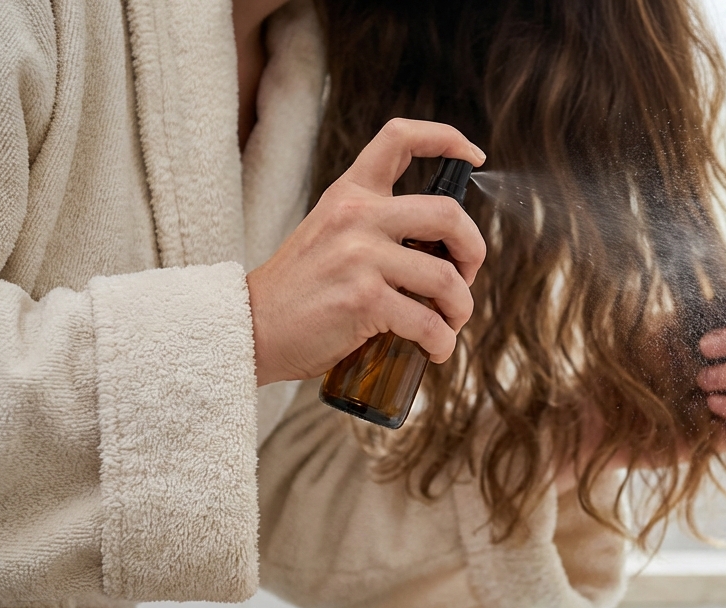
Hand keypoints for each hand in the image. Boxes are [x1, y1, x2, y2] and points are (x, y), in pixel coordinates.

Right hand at [246, 119, 486, 386]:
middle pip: (448, 214)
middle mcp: (356, 216)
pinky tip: (435, 350)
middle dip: (474, 250)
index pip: (400, 139)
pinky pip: (428, 322)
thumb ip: (374, 227)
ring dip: (461, 308)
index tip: (474, 157)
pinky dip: (442, 342)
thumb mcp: (330, 235)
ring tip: (450, 324)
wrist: (250, 328)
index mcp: (350, 194)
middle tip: (466, 276)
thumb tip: (440, 249)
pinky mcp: (363, 299)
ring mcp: (360, 256)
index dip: (447, 139)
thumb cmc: (299, 292)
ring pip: (446, 277)